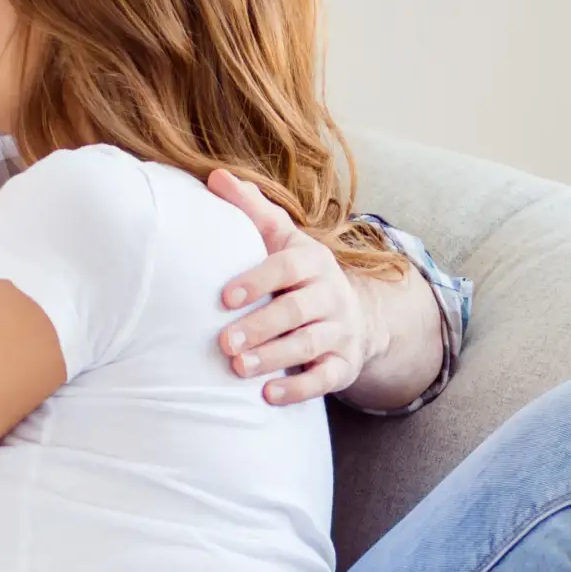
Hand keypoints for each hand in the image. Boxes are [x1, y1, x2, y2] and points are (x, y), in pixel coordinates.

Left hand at [208, 168, 367, 404]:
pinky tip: (268, 395)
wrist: (355, 315)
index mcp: (313, 261)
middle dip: (261, 326)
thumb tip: (215, 176)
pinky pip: (326, 378)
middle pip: (298, 310)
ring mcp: (340, 330)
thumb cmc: (300, 274)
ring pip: (310, 344)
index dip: (257, 280)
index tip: (224, 298)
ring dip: (274, 357)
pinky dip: (299, 388)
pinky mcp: (344, 365)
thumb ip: (252, 211)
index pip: (288, 267)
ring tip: (238, 368)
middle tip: (225, 343)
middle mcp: (331, 294)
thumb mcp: (282, 240)